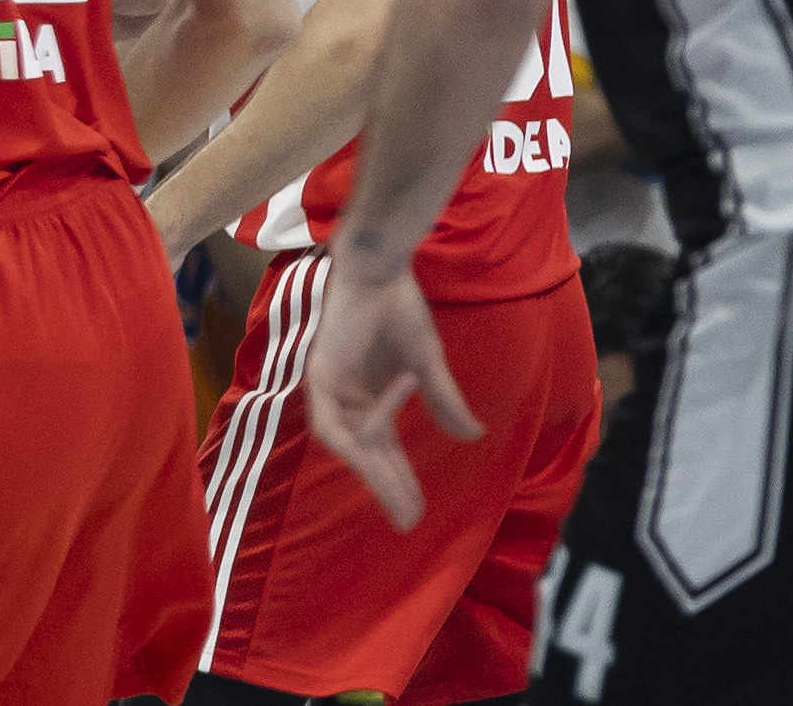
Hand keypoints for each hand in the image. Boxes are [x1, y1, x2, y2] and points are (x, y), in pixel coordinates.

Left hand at [305, 261, 477, 529]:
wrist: (380, 269)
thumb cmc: (399, 307)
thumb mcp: (426, 363)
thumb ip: (443, 400)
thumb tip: (473, 437)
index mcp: (371, 395)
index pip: (384, 449)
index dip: (400, 480)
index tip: (418, 512)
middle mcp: (348, 396)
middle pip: (367, 453)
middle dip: (389, 487)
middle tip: (409, 522)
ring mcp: (331, 386)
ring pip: (348, 445)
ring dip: (372, 473)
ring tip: (398, 503)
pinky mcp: (319, 374)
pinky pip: (332, 421)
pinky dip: (353, 439)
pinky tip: (373, 460)